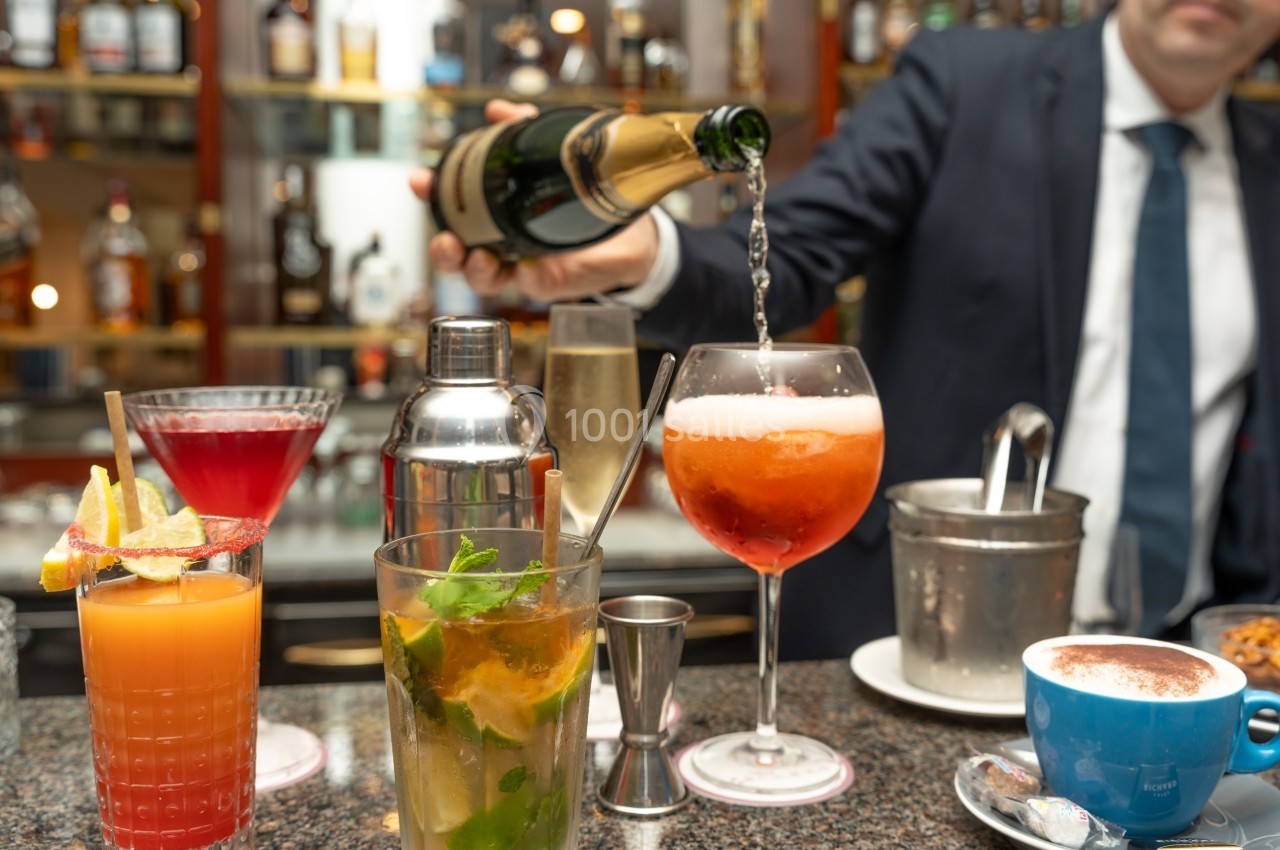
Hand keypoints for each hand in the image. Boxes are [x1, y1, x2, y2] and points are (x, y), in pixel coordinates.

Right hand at [410, 99, 660, 302]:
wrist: (630, 225)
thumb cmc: (581, 191)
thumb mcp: (552, 152)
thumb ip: (524, 130)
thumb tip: (498, 110)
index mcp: (494, 210)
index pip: (452, 204)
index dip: (431, 193)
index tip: (421, 181)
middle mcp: (500, 240)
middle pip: (456, 253)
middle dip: (442, 249)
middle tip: (446, 239)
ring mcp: (521, 264)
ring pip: (482, 277)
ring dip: (474, 269)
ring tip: (481, 258)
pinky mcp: (546, 282)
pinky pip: (526, 285)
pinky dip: (520, 279)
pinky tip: (521, 270)